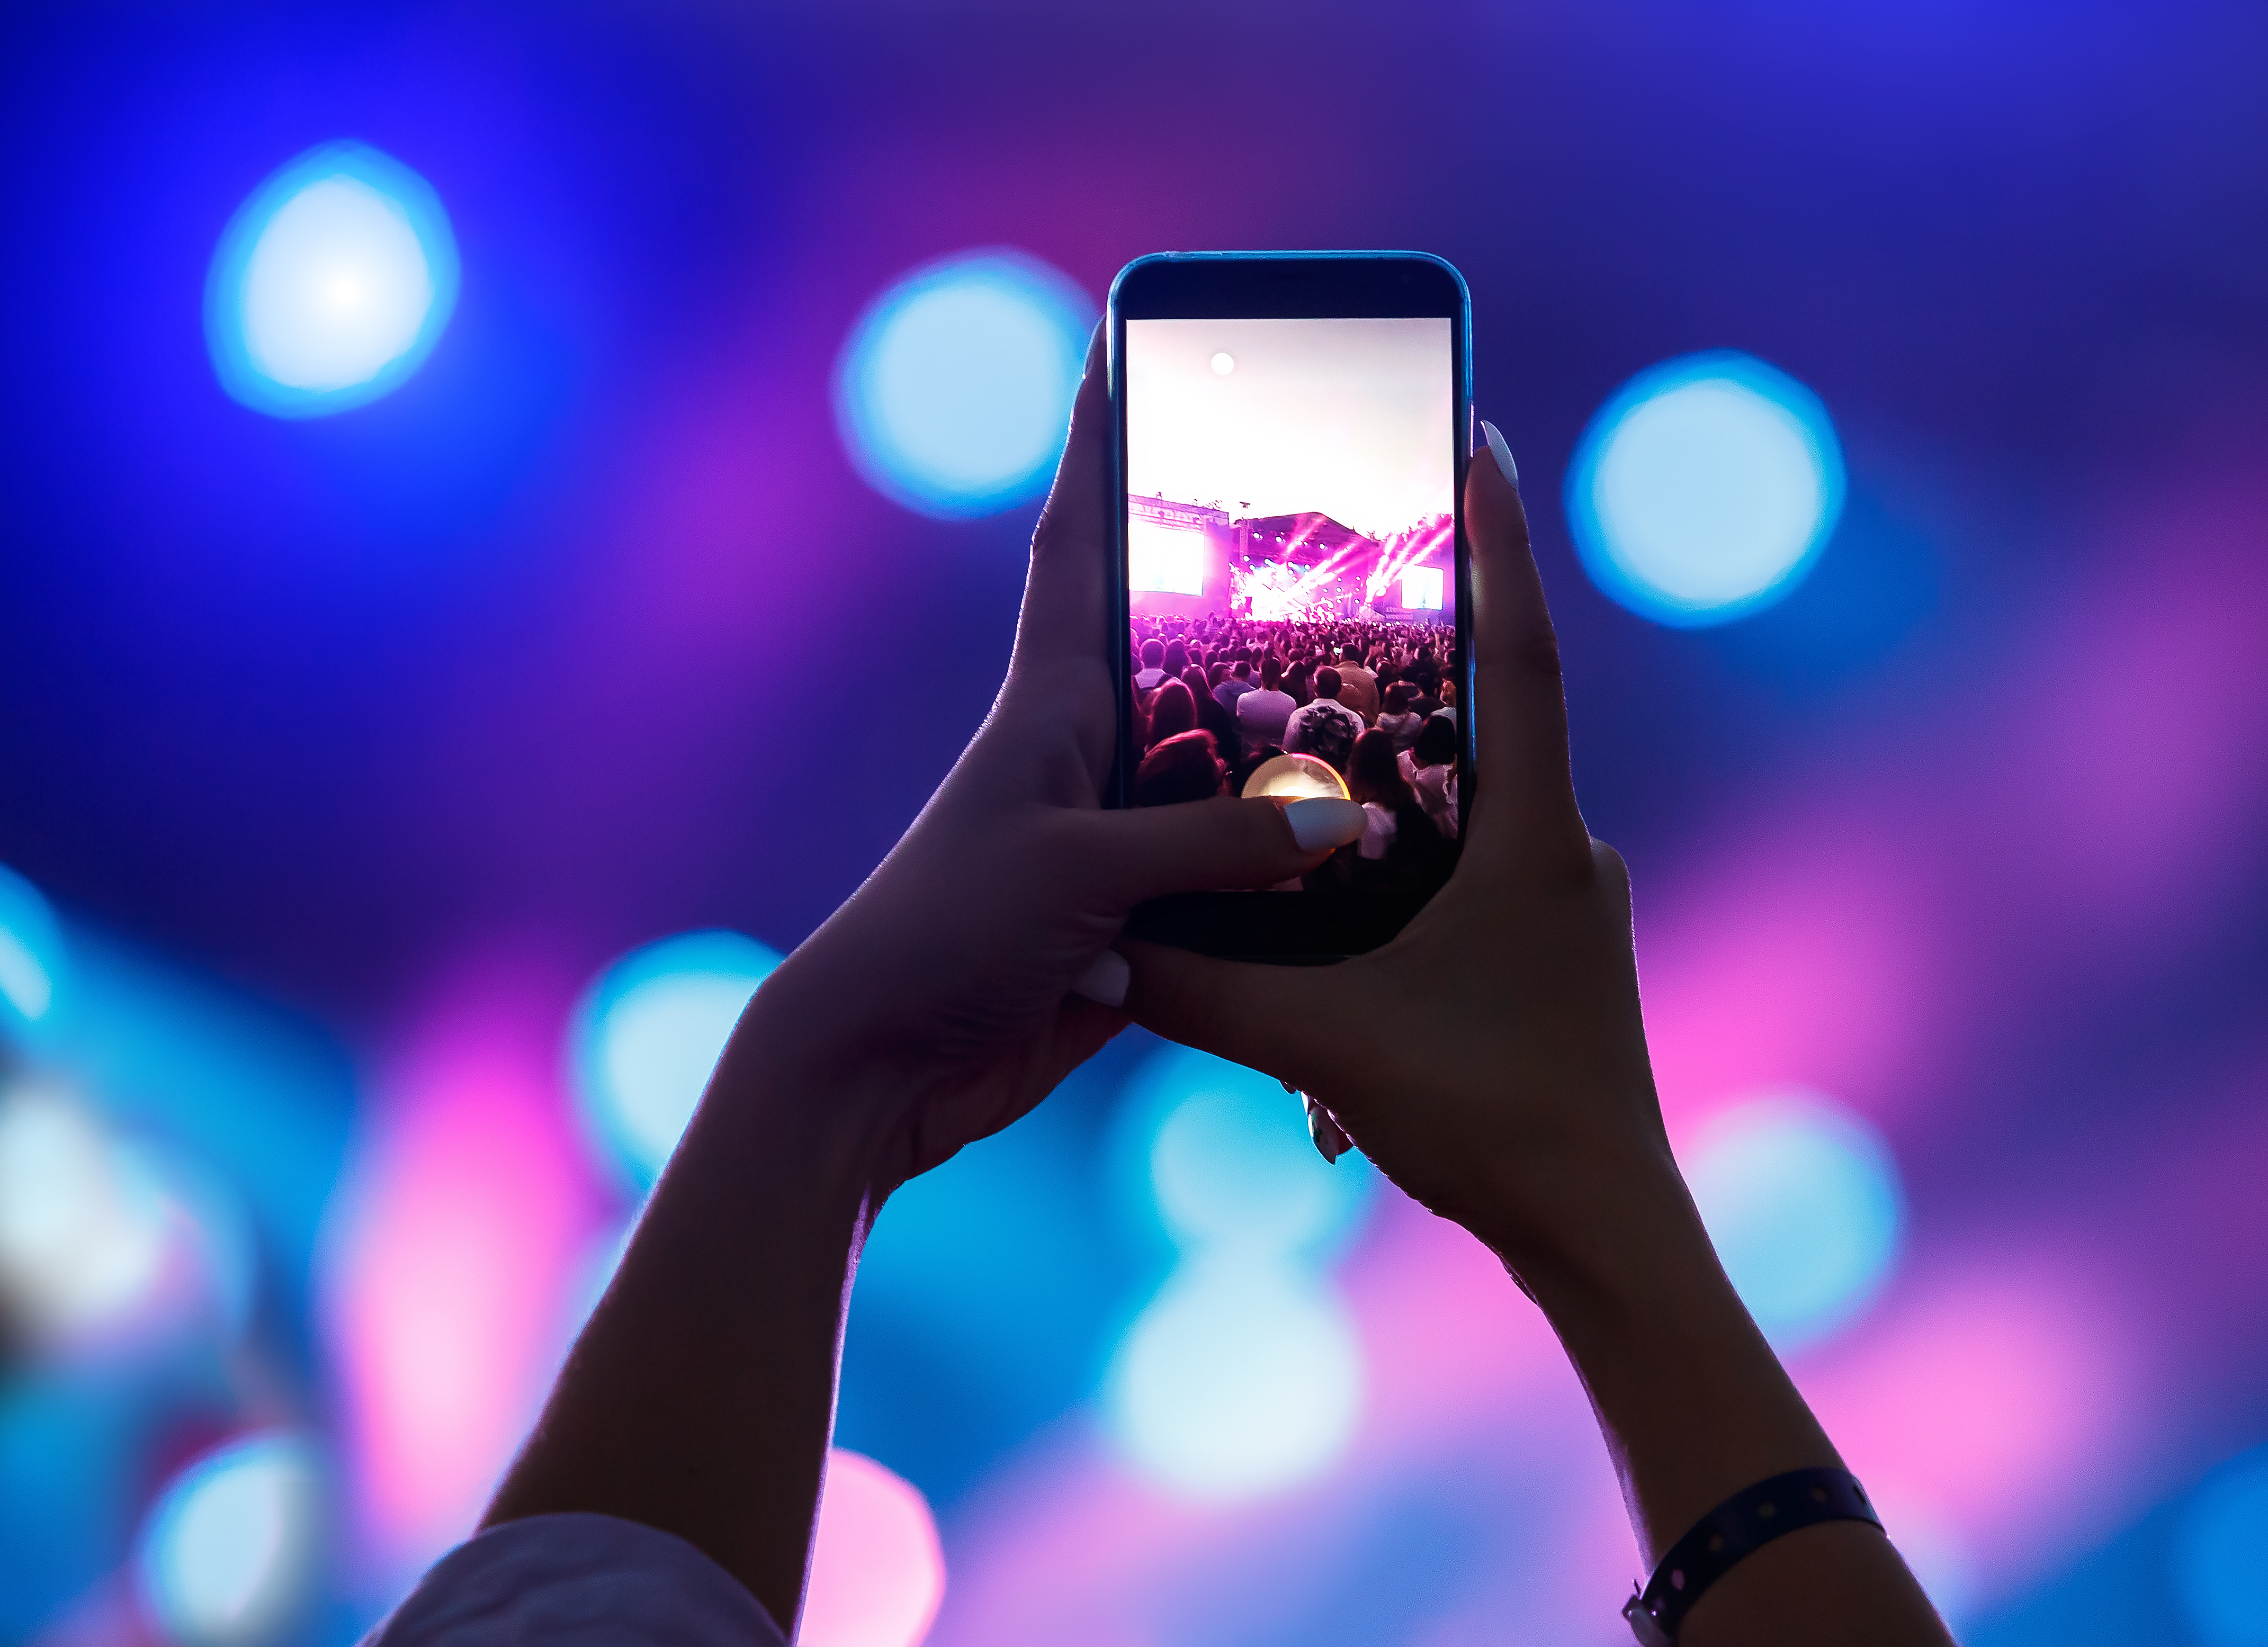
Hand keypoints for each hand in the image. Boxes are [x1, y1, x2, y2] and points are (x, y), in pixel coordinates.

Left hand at [752, 332, 1361, 1193]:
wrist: (881, 1070)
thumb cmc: (946, 935)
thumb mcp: (1080, 872)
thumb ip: (1212, 846)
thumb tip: (1341, 828)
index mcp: (1048, 707)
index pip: (1077, 548)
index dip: (1097, 453)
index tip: (1118, 353)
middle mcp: (1083, 758)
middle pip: (1179, 653)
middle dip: (1245, 594)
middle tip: (1332, 533)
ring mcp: (1109, 841)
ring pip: (1220, 773)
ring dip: (1286, 747)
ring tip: (1386, 703)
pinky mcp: (1134, 923)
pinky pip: (1228, 879)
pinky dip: (1284, 871)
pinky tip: (1359, 863)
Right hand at [1122, 447, 1669, 1261]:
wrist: (1601, 1231)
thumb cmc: (1493, 1124)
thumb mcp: (1328, 1045)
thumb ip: (1208, 989)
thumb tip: (1102, 944)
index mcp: (1537, 843)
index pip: (1523, 657)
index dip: (1501, 545)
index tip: (1482, 440)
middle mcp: (1567, 853)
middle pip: (1488, 720)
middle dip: (1422, 652)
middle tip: (1352, 580)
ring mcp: (1566, 903)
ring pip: (1473, 808)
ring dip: (1402, 774)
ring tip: (1318, 745)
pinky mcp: (1550, 950)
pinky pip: (1473, 869)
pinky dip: (1410, 858)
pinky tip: (1342, 891)